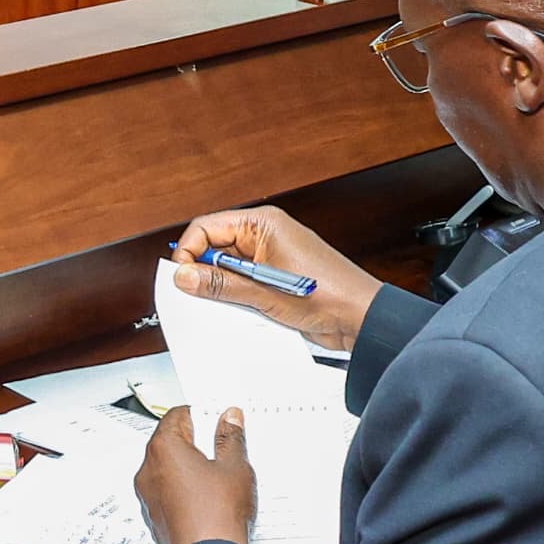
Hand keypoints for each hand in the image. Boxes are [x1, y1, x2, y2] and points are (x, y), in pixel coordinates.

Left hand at [136, 404, 257, 543]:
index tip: (219, 419)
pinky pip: (168, 492)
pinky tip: (210, 498)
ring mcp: (149, 495)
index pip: (177, 415)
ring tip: (221, 476)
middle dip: (198, 442)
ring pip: (169, 469)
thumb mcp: (235, 468)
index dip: (201, 414)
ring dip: (191, 467)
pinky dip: (185, 490)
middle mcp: (148, 470)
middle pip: (171, 442)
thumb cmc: (217, 517)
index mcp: (164, 449)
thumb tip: (230, 418)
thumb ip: (231, 438)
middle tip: (225, 448)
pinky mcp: (154, 516)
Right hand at [168, 206, 376, 355]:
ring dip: (222, 290)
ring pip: (227, 270)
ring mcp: (269, 260)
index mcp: (262, 224)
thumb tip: (185, 276)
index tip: (182, 278)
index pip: (207, 228)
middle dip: (205, 273)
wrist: (360, 319)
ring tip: (231, 306)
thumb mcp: (265, 291)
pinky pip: (242, 286)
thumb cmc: (329, 294)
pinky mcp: (273, 281)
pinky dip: (236, 300)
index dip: (190, 252)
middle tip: (200, 296)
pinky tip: (243, 312)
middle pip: (214, 249)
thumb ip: (220, 283)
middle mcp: (264, 237)